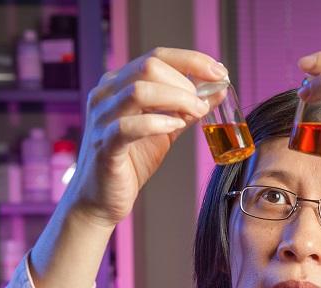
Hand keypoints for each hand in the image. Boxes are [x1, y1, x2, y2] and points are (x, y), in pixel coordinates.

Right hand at [65, 47, 227, 227]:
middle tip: (204, 104)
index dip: (191, 60)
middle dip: (186, 82)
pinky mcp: (104, 145)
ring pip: (139, 90)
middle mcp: (107, 94)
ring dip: (176, 98)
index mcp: (120, 85)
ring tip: (195, 113)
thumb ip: (187, 109)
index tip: (219, 72)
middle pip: (149, 66)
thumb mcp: (166, 129)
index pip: (157, 56)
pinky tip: (174, 126)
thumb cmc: (131, 162)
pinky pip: (128, 126)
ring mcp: (102, 118)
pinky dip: (157, 123)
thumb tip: (218, 90)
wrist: (101, 199)